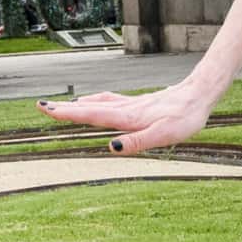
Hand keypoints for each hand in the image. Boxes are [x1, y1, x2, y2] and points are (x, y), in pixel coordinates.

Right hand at [42, 81, 218, 154]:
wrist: (201, 94)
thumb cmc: (185, 117)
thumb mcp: (164, 135)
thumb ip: (137, 142)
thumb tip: (110, 148)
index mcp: (127, 118)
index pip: (91, 116)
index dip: (67, 114)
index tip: (45, 110)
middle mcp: (126, 109)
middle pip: (89, 108)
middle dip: (64, 109)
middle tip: (41, 106)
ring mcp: (133, 105)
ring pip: (99, 103)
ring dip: (79, 105)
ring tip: (63, 107)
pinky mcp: (141, 104)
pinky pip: (111, 101)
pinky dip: (96, 101)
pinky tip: (96, 101)